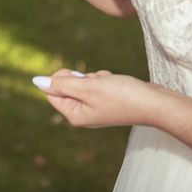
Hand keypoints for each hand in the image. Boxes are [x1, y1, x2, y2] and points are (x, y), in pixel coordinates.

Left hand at [34, 68, 161, 127]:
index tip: (76, 76)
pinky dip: (104, 79)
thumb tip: (37, 81)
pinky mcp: (106, 101)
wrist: (154, 102)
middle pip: (67, 86)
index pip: (52, 92)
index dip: (61, 79)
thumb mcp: (87, 87)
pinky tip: (116, 83)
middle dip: (80, 78)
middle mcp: (82, 114)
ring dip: (94, 77)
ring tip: (109, 84)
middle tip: (95, 81)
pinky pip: (96, 83)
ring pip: (83, 82)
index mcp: (74, 115)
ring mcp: (94, 108)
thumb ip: (61, 84)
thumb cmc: (122, 96)